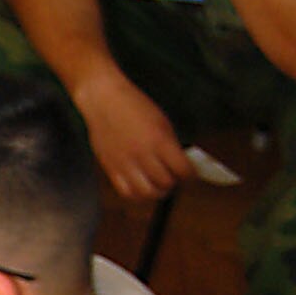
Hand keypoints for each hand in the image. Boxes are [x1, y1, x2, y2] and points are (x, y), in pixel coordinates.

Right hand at [74, 69, 192, 200]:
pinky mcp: (110, 168)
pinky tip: (141, 187)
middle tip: (174, 178)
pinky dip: (137, 194)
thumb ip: (171, 145)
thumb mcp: (161, 121)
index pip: (183, 170)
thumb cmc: (133, 106)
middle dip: (174, 182)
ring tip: (158, 185)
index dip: (191, 175)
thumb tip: (181, 164)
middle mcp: (142, 154)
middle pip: (165, 183)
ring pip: (147, 193)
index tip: (191, 174)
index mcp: (159, 140)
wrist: (103, 100)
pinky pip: (127, 192)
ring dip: (156, 192)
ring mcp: (125, 163)